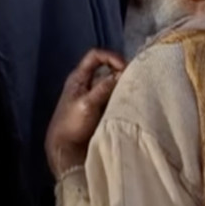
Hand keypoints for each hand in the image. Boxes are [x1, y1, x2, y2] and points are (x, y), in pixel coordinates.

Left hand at [46, 49, 125, 175]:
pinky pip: (114, 97)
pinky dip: (123, 96)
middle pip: (106, 68)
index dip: (111, 57)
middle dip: (121, 71)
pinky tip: (133, 102)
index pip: (95, 56)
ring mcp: (94, 96)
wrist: (66, 149)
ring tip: (138, 90)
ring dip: (123, 85)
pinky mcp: (100, 109)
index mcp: (78, 78)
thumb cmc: (72, 124)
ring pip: (112, 83)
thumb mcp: (87, 104)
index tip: (125, 68)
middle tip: (136, 79)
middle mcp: (86, 84)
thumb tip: (122, 73)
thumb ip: (104, 87)